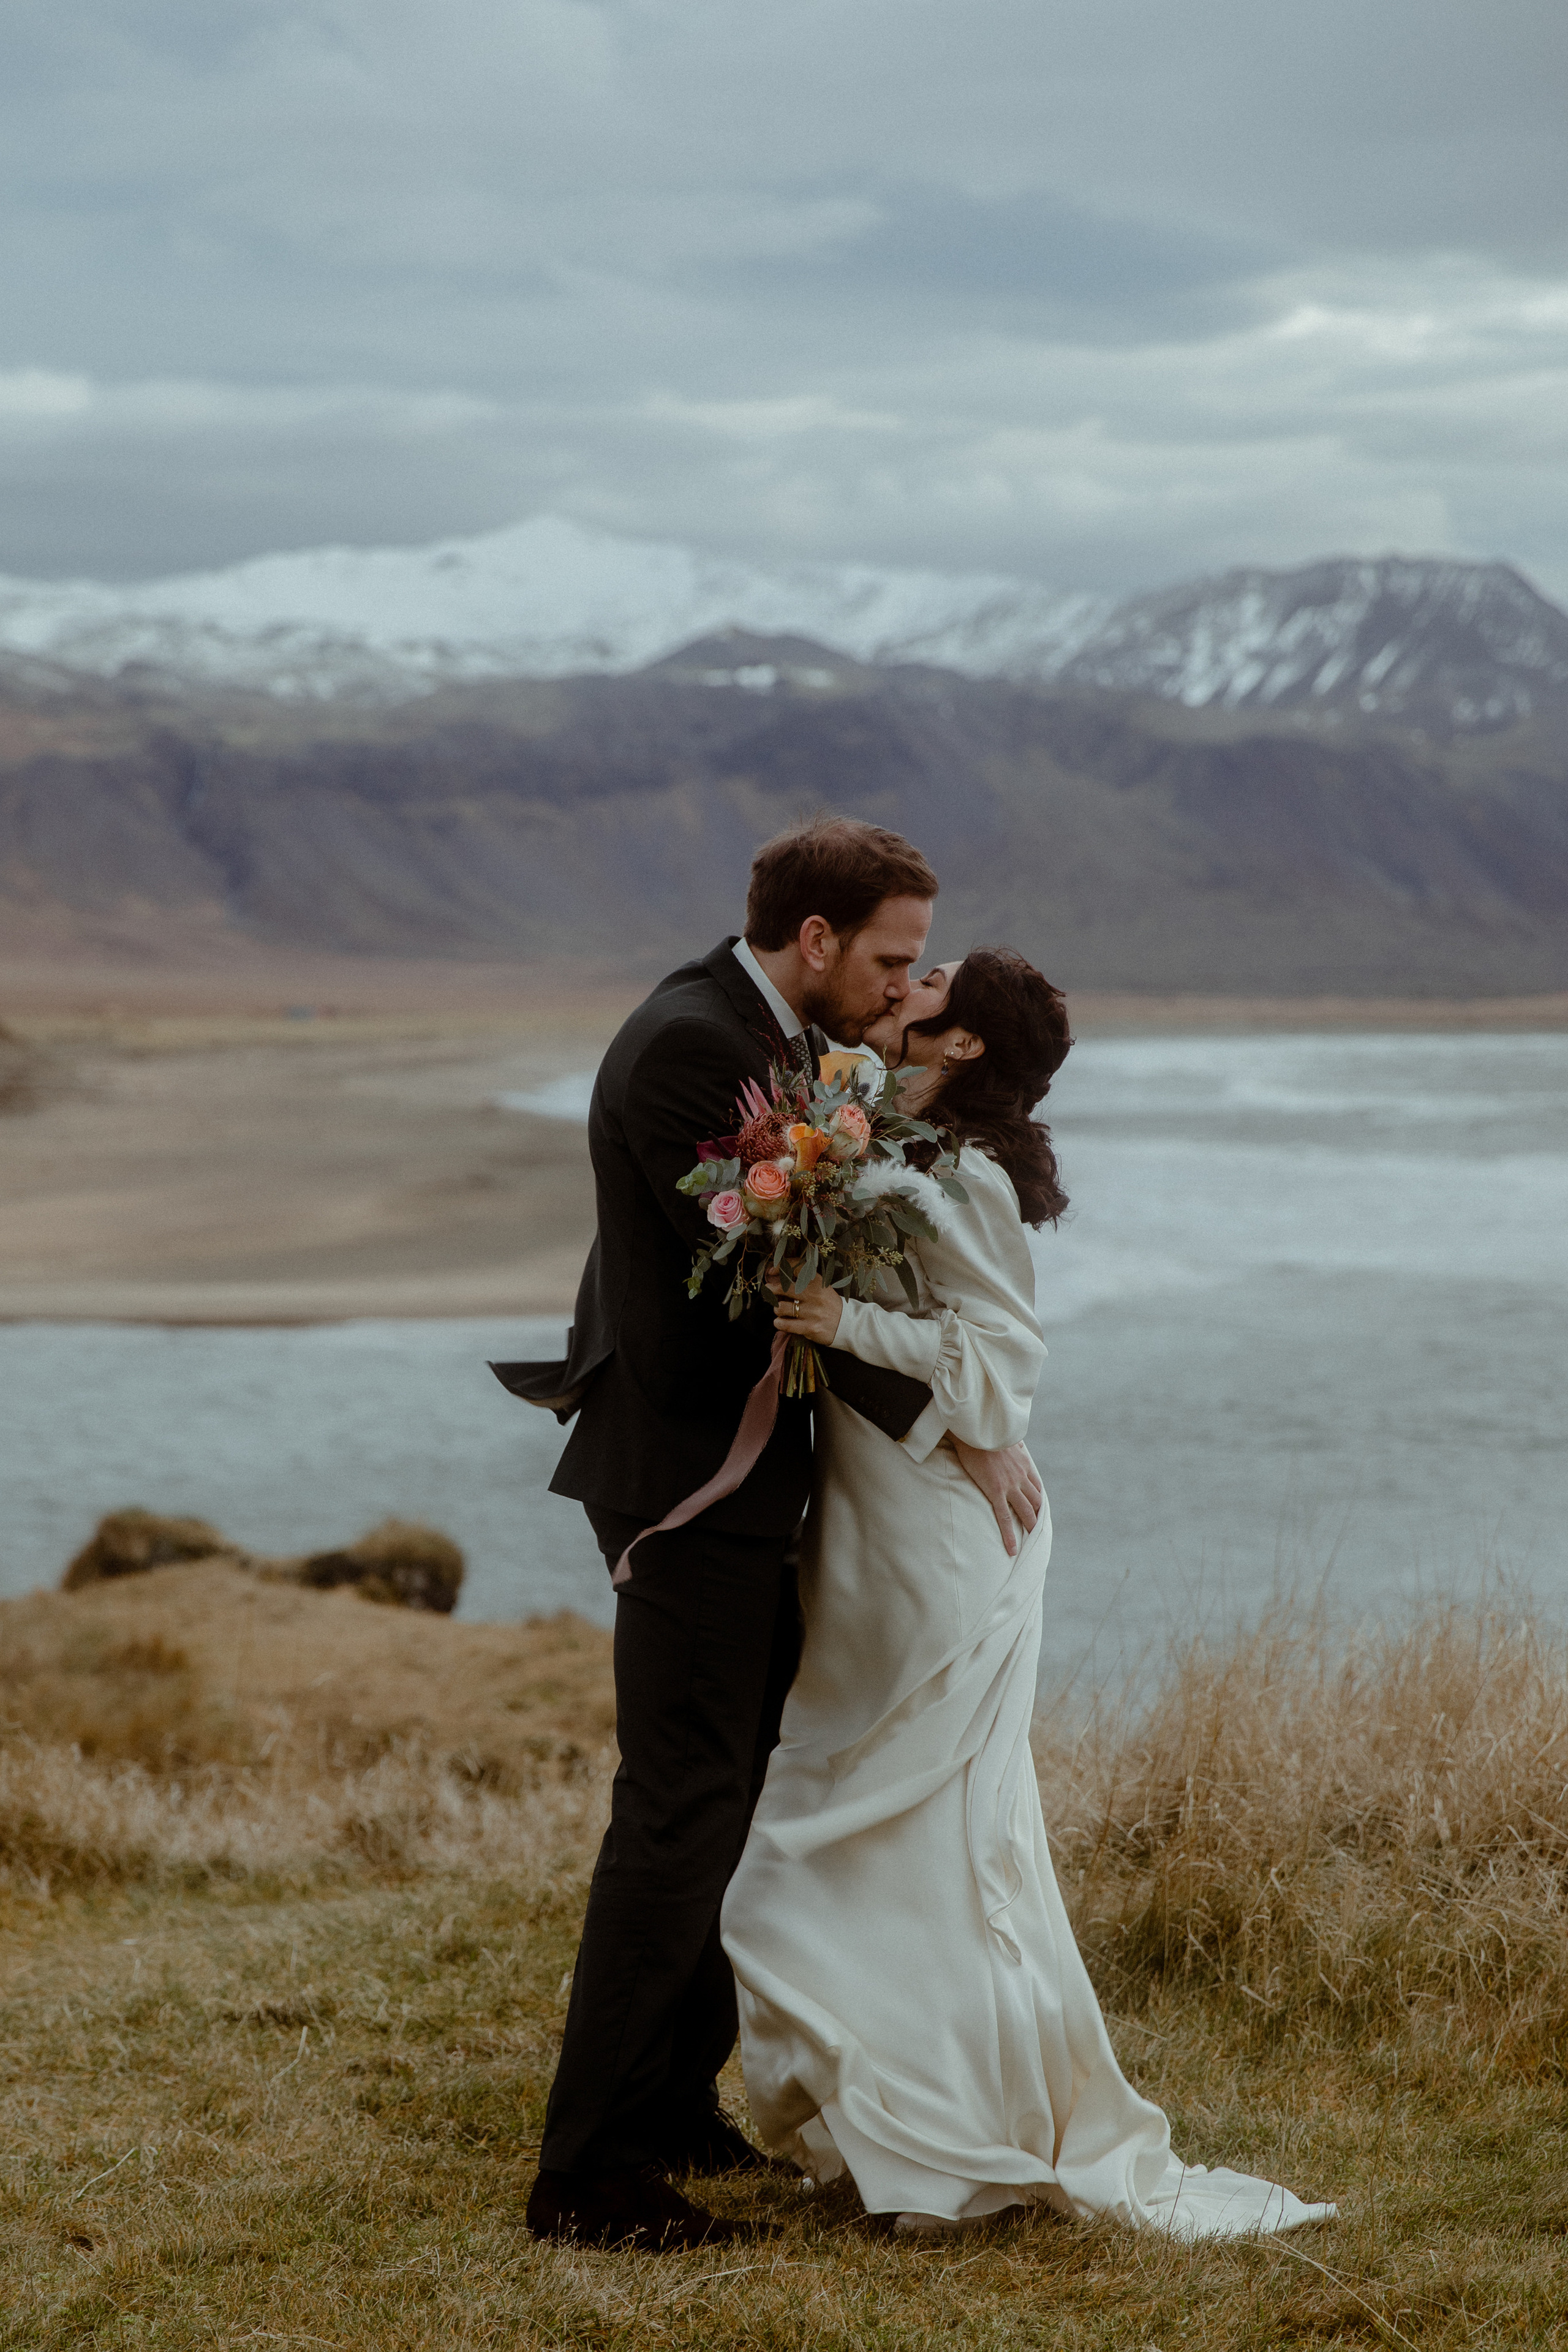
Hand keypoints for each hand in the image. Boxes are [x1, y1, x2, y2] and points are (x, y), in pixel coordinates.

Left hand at [769, 1270, 843, 1345]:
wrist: (847, 1324)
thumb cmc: (829, 1304)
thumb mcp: (821, 1286)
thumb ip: (803, 1280)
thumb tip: (777, 1276)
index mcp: (817, 1281)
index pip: (795, 1268)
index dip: (780, 1267)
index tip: (771, 1271)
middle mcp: (814, 1295)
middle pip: (783, 1288)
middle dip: (772, 1290)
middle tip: (769, 1291)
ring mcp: (812, 1312)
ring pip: (781, 1308)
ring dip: (777, 1309)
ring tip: (781, 1310)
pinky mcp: (809, 1327)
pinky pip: (784, 1324)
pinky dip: (779, 1323)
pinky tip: (780, 1322)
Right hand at [950, 1438, 1042, 1557]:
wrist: (974, 1432)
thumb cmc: (985, 1434)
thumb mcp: (1006, 1437)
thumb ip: (1014, 1444)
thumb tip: (1017, 1444)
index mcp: (1023, 1463)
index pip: (1035, 1486)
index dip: (1037, 1499)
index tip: (1036, 1507)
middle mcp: (1021, 1476)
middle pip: (1035, 1501)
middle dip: (1037, 1515)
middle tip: (1036, 1527)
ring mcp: (1010, 1486)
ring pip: (1026, 1511)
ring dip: (1030, 1525)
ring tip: (1030, 1538)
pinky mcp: (996, 1492)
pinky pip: (1005, 1518)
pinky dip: (1010, 1535)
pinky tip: (1012, 1548)